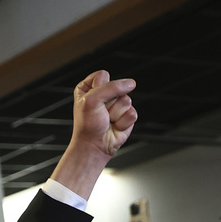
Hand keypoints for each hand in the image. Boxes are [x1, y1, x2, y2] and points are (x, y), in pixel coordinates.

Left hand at [50, 71, 136, 200]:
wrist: (94, 146)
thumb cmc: (88, 125)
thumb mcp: (92, 100)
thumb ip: (111, 87)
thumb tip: (131, 83)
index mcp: (89, 87)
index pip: (103, 75)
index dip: (99, 89)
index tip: (91, 102)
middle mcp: (104, 94)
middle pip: (118, 87)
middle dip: (109, 102)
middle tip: (100, 113)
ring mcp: (117, 104)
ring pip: (126, 100)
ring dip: (116, 113)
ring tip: (107, 120)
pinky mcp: (127, 114)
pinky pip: (132, 112)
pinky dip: (123, 122)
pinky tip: (115, 126)